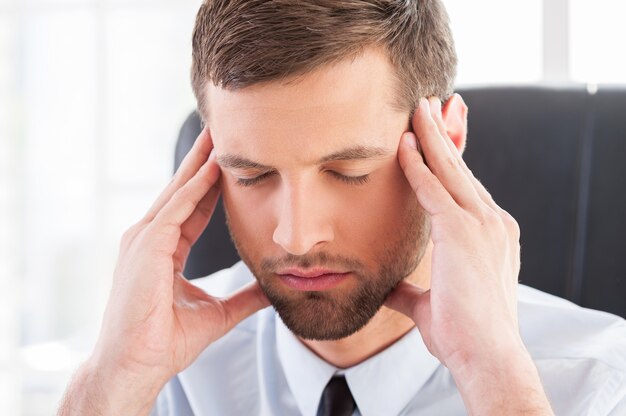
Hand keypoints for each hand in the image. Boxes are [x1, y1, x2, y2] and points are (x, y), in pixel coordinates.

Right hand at [61, 128, 269, 414]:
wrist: (139, 365)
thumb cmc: (167, 341)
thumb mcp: (217, 312)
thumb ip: (244, 297)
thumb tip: (273, 290)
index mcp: (163, 249)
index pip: (193, 206)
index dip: (212, 181)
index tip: (229, 157)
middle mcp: (149, 238)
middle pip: (183, 189)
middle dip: (204, 160)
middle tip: (222, 128)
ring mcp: (143, 240)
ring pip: (179, 191)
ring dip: (200, 163)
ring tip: (220, 134)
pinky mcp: (144, 247)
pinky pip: (176, 210)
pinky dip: (194, 187)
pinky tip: (213, 168)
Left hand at [385, 97, 551, 413]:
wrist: (486, 355)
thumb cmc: (465, 333)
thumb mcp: (431, 304)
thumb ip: (410, 289)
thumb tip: (389, 288)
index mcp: (491, 234)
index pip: (465, 187)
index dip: (449, 160)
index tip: (437, 136)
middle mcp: (492, 221)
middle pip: (462, 168)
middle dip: (443, 134)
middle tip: (430, 104)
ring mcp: (482, 224)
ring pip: (450, 169)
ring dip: (431, 137)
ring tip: (417, 107)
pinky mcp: (464, 232)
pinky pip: (434, 189)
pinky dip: (417, 165)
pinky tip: (402, 144)